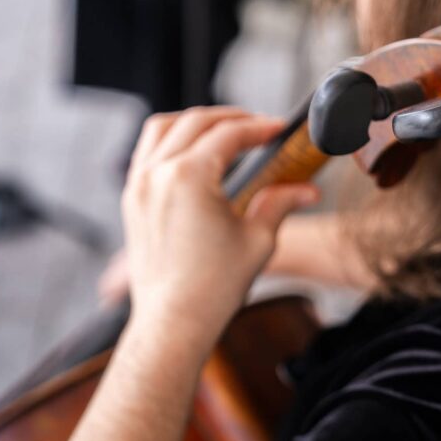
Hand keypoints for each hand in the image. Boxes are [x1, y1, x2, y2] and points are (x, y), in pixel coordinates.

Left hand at [121, 106, 320, 353]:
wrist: (173, 322)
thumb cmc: (213, 288)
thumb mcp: (258, 240)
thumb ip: (280, 203)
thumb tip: (308, 189)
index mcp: (189, 178)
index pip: (229, 134)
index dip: (259, 127)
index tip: (279, 130)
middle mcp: (158, 173)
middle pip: (196, 121)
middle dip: (231, 118)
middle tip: (259, 127)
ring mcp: (139, 184)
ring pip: (164, 128)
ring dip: (196, 121)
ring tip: (224, 130)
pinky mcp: (131, 199)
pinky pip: (147, 151)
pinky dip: (171, 140)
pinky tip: (192, 151)